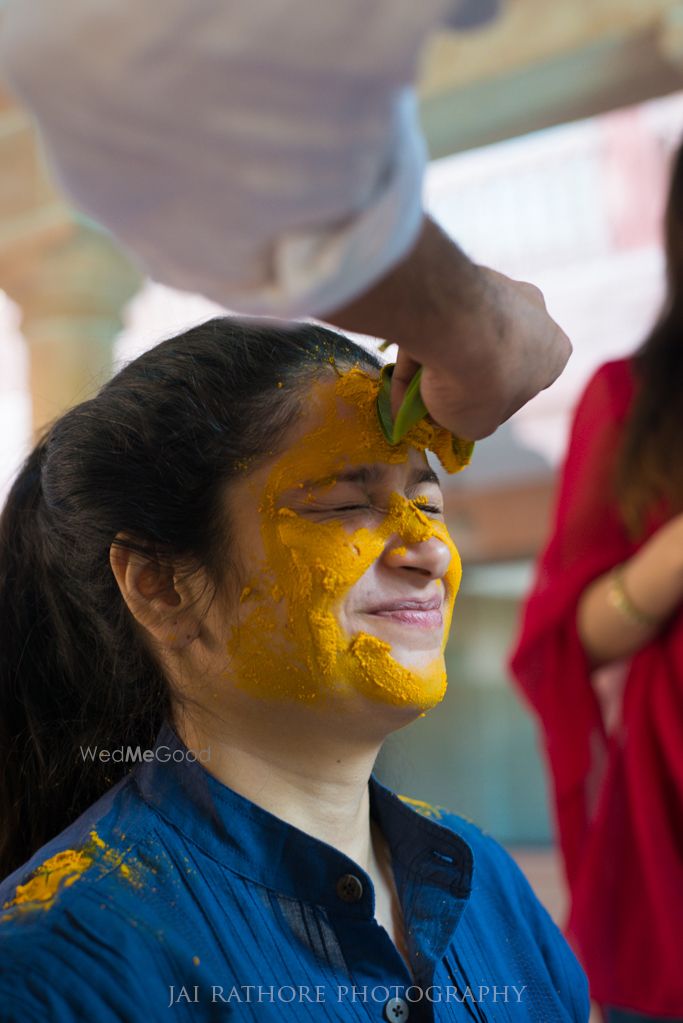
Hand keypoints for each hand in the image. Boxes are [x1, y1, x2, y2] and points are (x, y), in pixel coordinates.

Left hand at [326, 216, 570, 439]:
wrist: (459, 330)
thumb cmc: (482, 386)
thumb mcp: (480, 426)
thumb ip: (473, 418)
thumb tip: (453, 416)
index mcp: (554, 351)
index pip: (522, 382)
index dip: (489, 402)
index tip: (462, 414)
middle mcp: (533, 315)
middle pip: (489, 356)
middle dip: (458, 381)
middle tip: (429, 406)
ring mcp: (496, 291)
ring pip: (458, 339)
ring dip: (431, 371)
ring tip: (405, 399)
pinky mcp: (456, 281)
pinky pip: (433, 325)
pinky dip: (415, 353)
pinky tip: (394, 382)